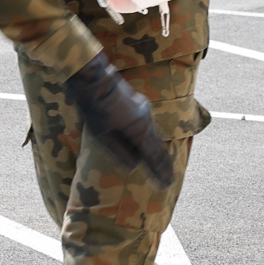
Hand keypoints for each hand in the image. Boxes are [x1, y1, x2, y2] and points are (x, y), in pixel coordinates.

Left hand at [63, 53, 171, 183]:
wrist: (94, 79)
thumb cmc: (95, 108)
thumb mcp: (102, 135)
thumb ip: (119, 152)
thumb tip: (132, 167)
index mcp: (138, 130)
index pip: (151, 157)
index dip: (158, 173)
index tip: (165, 185)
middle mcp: (146, 121)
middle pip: (158, 148)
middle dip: (163, 166)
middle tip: (170, 181)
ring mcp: (144, 111)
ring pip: (155, 137)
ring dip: (160, 153)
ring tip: (165, 166)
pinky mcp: (140, 105)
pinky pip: (150, 127)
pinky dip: (153, 140)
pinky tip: (152, 145)